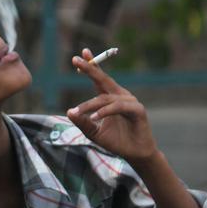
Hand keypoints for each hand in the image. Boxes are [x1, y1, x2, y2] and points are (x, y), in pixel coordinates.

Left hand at [67, 48, 157, 162]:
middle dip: (90, 68)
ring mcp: (130, 101)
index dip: (91, 65)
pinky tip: (94, 117)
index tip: (81, 53)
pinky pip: (118, 107)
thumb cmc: (115, 141)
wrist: (134, 154)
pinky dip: (105, 111)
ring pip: (106, 98)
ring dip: (89, 105)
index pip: (99, 78)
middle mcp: (120, 95)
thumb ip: (82, 122)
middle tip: (75, 60)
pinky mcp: (138, 110)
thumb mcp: (93, 132)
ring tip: (77, 112)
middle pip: (103, 79)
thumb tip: (69, 112)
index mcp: (110, 97)